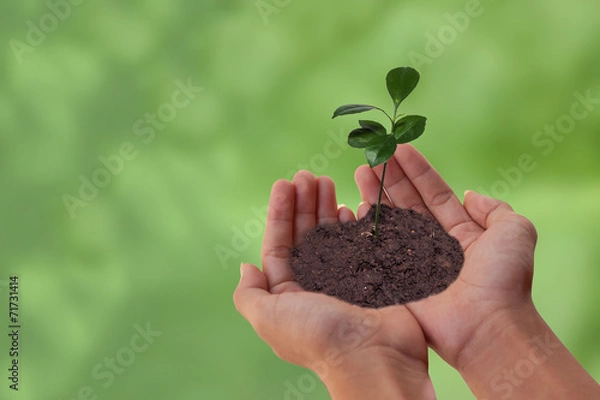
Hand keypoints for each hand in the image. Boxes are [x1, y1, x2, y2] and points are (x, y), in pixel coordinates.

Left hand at [234, 171, 435, 399]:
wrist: (375, 358)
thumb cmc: (319, 336)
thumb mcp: (269, 317)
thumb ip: (250, 294)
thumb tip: (245, 267)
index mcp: (289, 293)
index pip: (279, 244)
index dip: (280, 213)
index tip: (285, 183)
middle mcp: (316, 285)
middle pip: (306, 234)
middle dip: (304, 203)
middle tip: (309, 175)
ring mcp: (347, 279)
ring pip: (333, 235)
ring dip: (327, 207)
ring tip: (328, 181)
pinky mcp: (373, 276)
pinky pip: (362, 243)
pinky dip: (356, 224)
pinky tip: (352, 206)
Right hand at [354, 144, 538, 368]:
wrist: (487, 324)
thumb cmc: (504, 279)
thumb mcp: (515, 231)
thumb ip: (496, 208)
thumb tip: (471, 194)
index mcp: (461, 233)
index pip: (434, 194)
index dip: (417, 171)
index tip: (400, 148)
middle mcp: (435, 244)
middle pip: (408, 203)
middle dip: (390, 178)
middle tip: (373, 155)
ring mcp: (413, 261)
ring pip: (390, 220)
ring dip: (376, 194)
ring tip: (361, 170)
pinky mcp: (396, 278)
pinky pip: (378, 248)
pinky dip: (367, 226)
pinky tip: (358, 204)